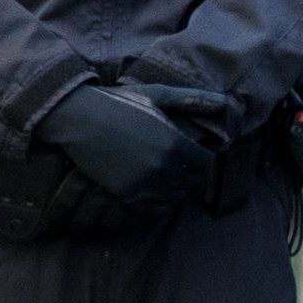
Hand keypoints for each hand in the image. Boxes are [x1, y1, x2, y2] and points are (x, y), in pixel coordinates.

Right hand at [35, 82, 214, 208]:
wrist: (78, 119)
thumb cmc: (117, 103)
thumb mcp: (155, 95)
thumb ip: (190, 99)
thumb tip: (224, 101)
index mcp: (175, 143)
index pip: (203, 163)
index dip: (199, 159)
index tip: (190, 155)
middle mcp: (163, 167)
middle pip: (189, 182)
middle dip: (186, 175)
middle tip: (176, 167)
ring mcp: (144, 183)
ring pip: (172, 198)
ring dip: (171, 190)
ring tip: (163, 179)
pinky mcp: (125, 193)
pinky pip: (150, 207)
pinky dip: (153, 202)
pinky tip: (148, 191)